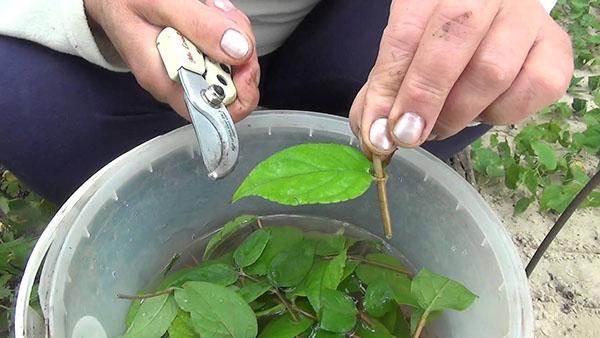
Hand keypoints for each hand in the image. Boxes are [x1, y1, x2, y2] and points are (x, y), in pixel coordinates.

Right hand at [84, 0, 259, 120]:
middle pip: (232, 82)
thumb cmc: (125, 2)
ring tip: (209, 7)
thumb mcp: (160, 3)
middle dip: (238, 48)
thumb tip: (239, 52)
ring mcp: (189, 68)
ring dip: (232, 30)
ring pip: (233, 60)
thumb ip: (199, 26)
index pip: (214, 112)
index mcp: (166, 81)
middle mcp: (180, 81)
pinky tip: (209, 9)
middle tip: (221, 15)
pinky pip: (225, 46)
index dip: (240, 93)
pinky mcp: (196, 54)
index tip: (245, 62)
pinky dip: (225, 25)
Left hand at [349, 0, 572, 155]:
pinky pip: (533, 89)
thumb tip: (376, 138)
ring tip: (441, 124)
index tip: (379, 130)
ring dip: (459, 113)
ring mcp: (526, 17)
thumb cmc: (439, 46)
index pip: (405, 35)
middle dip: (424, 97)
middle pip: (453, 41)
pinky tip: (483, 110)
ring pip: (493, 71)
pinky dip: (501, 114)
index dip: (389, 87)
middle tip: (408, 135)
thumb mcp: (404, 58)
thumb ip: (384, 92)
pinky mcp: (557, 47)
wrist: (492, 27)